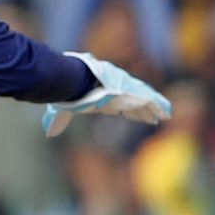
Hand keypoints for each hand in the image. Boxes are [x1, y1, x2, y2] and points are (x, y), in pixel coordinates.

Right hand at [43, 52, 171, 133]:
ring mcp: (124, 92)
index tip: (130, 115)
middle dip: (142, 111)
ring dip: (153, 110)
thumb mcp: (64, 109)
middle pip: (133, 102)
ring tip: (163, 117)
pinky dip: (157, 108)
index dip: (125, 110)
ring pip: (143, 102)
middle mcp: (115, 93)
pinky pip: (148, 101)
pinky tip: (165, 115)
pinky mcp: (130, 92)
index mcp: (102, 96)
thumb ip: (59, 121)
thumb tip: (49, 133)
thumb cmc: (69, 93)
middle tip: (152, 119)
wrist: (74, 81)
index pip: (117, 103)